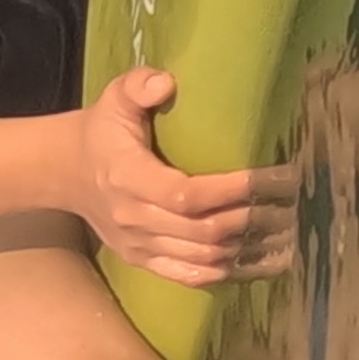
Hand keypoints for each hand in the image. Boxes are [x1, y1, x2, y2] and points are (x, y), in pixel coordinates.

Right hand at [74, 69, 301, 286]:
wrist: (67, 173)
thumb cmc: (103, 131)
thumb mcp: (115, 97)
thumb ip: (139, 85)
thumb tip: (167, 83)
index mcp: (126, 178)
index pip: (186, 195)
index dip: (234, 190)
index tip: (275, 176)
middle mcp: (132, 218)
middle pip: (203, 231)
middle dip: (253, 218)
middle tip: (290, 200)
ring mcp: (139, 245)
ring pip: (203, 257)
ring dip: (248, 246)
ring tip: (285, 228)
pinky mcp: (144, 261)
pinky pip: (190, 276)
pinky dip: (228, 272)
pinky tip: (258, 259)